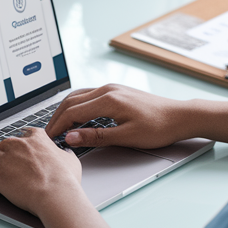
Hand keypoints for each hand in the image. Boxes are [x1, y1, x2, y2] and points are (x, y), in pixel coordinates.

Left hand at [0, 127, 83, 216]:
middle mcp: (19, 146)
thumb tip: (65, 154)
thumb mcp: (71, 160)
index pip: (26, 133)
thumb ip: (64, 154)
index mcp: (37, 139)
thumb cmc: (65, 179)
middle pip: (5, 143)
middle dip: (6, 150)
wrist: (56, 195)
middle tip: (9, 159)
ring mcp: (7, 161)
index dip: (23, 141)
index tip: (23, 145)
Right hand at [45, 84, 191, 149]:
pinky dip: (77, 105)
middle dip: (57, 118)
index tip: (48, 139)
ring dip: (65, 110)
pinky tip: (75, 116)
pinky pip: (89, 95)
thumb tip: (70, 138)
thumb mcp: (125, 137)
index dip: (57, 126)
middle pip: (71, 101)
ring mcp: (112, 88)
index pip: (72, 112)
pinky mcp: (117, 91)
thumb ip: (95, 137)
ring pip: (78, 96)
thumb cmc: (158, 127)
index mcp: (108, 100)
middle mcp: (108, 89)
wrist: (179, 116)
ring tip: (58, 126)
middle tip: (48, 134)